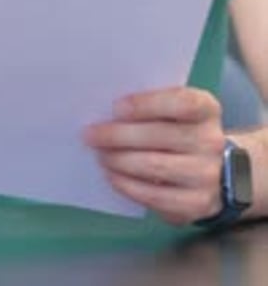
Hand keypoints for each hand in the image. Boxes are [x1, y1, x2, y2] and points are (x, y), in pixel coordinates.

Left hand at [84, 86, 224, 224]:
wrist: (216, 172)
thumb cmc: (183, 130)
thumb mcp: (177, 110)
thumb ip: (152, 105)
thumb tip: (109, 112)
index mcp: (207, 108)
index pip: (181, 102)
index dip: (147, 104)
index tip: (116, 108)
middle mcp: (211, 141)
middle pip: (161, 136)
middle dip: (118, 135)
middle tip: (91, 134)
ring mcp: (206, 174)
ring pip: (155, 166)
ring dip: (120, 160)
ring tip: (99, 155)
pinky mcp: (196, 204)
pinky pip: (156, 196)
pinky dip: (128, 185)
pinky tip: (112, 176)